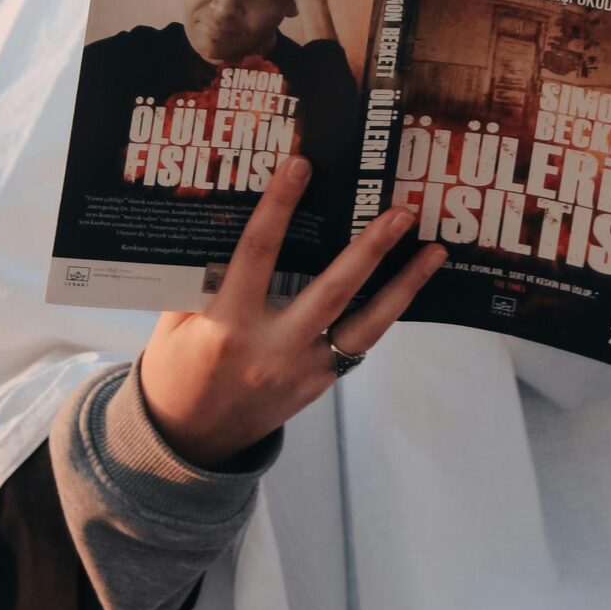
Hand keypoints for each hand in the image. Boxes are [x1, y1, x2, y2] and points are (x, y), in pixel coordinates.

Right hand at [138, 154, 445, 467]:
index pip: (257, 253)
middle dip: (370, 249)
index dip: (278, 206)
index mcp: (227, 325)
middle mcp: (272, 349)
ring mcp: (302, 372)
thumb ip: (205, 277)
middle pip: (332, 291)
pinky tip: (405, 286)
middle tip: (401, 212)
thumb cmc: (177, 371)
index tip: (300, 165)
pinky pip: (358, 345)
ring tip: (434, 252)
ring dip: (402, 286)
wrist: (190, 444)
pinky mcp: (318, 385)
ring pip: (364, 326)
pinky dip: (383, 313)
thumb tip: (234, 217)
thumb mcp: (176, 321)